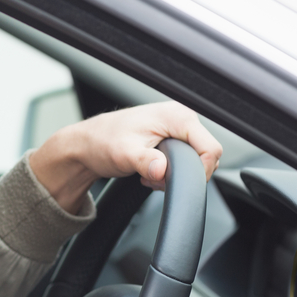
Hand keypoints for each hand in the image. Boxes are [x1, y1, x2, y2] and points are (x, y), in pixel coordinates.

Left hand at [30, 101, 222, 213]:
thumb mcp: (124, 154)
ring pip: (194, 161)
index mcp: (176, 116)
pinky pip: (183, 161)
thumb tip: (161, 169)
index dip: (199, 170)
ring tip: (149, 173)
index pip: (211, 148)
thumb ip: (145, 161)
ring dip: (174, 174)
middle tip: (155, 178)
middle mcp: (180, 118)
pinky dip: (168, 171)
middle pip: (205, 156)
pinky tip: (150, 170)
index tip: (175, 180)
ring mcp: (175, 128)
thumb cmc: (101, 142)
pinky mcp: (170, 138)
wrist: (86, 144)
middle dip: (183, 174)